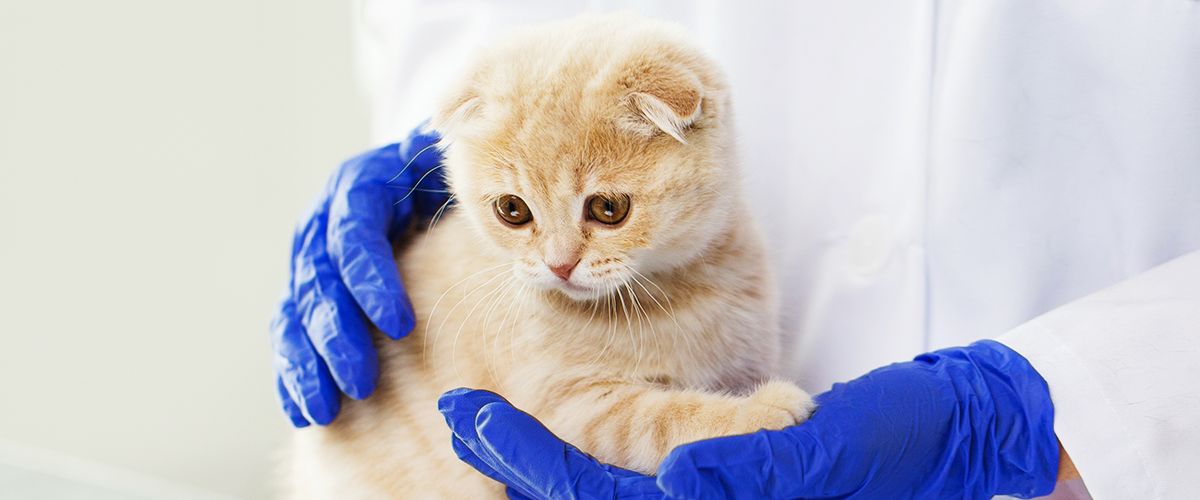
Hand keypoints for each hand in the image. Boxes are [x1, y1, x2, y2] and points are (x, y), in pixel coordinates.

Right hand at [271, 126, 447, 426]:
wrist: (416, 178)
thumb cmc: (449, 185)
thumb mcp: (457, 178)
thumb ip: (469, 197)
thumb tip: (507, 217)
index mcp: (361, 186)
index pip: (354, 231)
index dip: (371, 278)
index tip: (401, 325)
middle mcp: (324, 221)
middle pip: (320, 279)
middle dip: (338, 335)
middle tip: (362, 382)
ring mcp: (308, 259)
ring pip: (296, 312)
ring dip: (307, 363)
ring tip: (323, 410)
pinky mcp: (302, 292)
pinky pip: (289, 333)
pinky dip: (292, 373)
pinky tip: (302, 410)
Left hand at [440, 340, 1059, 498]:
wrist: (961, 444)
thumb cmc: (905, 445)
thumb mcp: (832, 451)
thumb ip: (752, 468)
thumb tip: (679, 476)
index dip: (533, 462)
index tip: (471, 414)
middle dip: (525, 466)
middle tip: (460, 414)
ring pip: (614, 499)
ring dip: (550, 469)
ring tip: (492, 425)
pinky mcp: (734, 495)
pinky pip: (647, 488)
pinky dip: (597, 469)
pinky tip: (568, 446)